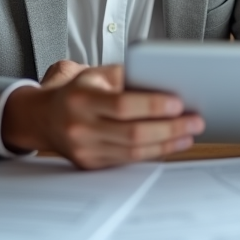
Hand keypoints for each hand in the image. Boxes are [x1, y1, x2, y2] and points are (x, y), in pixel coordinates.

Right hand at [1, 62, 202, 168]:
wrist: (44, 117)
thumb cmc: (78, 91)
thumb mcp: (96, 74)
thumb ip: (128, 76)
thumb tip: (168, 82)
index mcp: (81, 99)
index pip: (123, 105)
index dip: (153, 106)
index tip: (179, 103)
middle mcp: (80, 126)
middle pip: (132, 133)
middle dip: (170, 128)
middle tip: (195, 120)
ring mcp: (84, 149)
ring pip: (133, 152)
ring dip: (167, 143)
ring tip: (189, 133)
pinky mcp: (90, 164)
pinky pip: (127, 161)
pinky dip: (153, 152)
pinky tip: (171, 144)